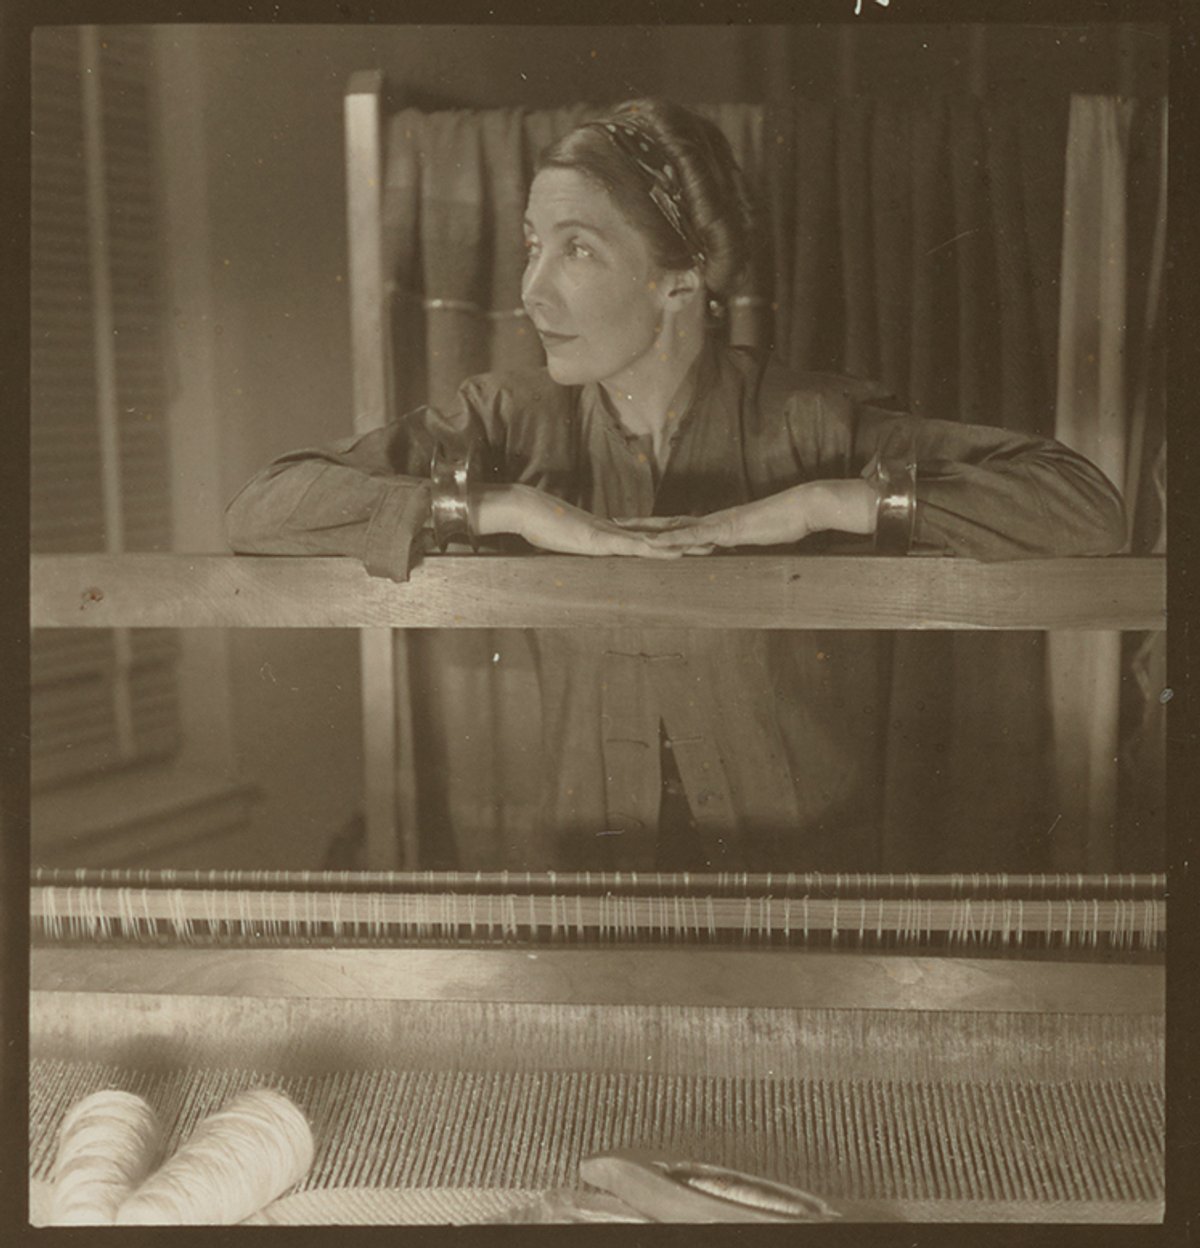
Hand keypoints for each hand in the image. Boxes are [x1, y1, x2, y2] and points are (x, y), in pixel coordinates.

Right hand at [474, 483, 710, 558]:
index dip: (669, 537)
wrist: (524, 508)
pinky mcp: (600, 540)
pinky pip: (633, 545)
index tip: (690, 539)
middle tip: (713, 542)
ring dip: (679, 544)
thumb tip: (578, 549)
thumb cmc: (537, 523)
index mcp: (607, 531)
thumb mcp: (561, 539)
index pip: (645, 534)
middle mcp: (614, 530)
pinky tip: (671, 551)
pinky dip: (653, 548)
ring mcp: (609, 534)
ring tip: (704, 547)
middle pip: (657, 534)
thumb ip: (574, 544)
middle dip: (685, 539)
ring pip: (652, 540)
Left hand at [614, 480, 876, 549]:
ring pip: (675, 527)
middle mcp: (711, 521)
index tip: (634, 527)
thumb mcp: (758, 539)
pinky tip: (655, 543)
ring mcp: (716, 524)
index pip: (680, 525)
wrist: (802, 508)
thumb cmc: (785, 523)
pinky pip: (694, 536)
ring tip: (622, 531)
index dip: (656, 526)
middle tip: (612, 521)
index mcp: (717, 524)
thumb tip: (733, 553)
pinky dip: (673, 540)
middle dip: (640, 523)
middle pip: (668, 522)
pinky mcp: (725, 530)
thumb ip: (742, 545)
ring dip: (648, 530)